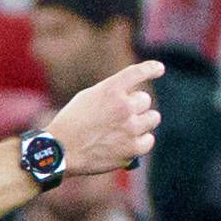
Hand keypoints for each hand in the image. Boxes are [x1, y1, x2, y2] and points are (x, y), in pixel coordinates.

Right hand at [44, 57, 164, 180]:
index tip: (159, 69)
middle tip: (120, 116)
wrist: (61, 151)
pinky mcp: (132, 149)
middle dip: (135, 106)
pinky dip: (141, 141)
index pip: (138, 73)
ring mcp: (130, 128)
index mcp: (111, 89)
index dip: (151, 69)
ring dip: (143, 122)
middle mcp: (124, 106)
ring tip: (127, 129)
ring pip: (153, 118)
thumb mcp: (88, 97)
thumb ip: (112, 93)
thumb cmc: (71, 123)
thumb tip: (133, 100)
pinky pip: (149, 140)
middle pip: (145, 100)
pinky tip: (129, 143)